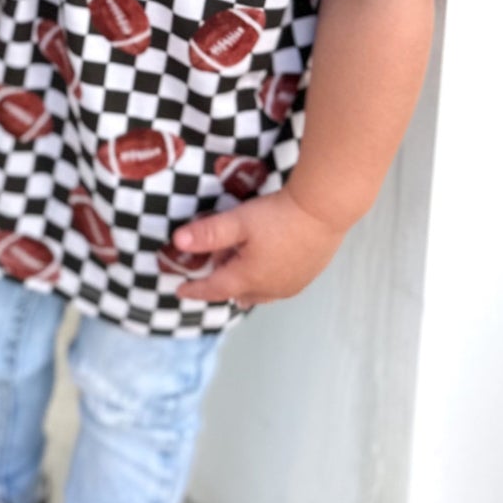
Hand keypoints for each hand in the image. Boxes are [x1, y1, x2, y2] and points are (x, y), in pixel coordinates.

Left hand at [169, 187, 348, 308]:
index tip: (180, 291)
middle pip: (237, 292)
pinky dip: (264, 280)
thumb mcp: (238, 221)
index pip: (214, 289)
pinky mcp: (308, 275)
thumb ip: (207, 233)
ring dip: (244, 283)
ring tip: (238, 267)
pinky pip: (278, 287)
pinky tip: (266, 264)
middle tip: (212, 265)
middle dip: (221, 283)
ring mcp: (292, 285)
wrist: (324, 210)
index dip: (195, 289)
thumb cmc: (279, 216)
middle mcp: (271, 289)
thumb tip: (178, 242)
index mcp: (249, 279)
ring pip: (259, 293)